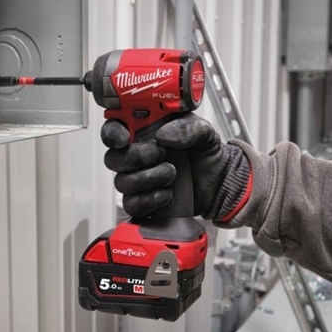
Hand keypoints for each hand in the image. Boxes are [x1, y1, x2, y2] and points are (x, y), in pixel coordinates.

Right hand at [101, 114, 251, 220]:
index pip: (113, 129)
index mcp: (143, 132)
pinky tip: (167, 194)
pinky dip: (151, 200)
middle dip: (136, 157)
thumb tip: (164, 134)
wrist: (220, 182)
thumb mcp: (203, 132)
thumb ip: (187, 127)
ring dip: (149, 178)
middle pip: (113, 159)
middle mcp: (136, 155)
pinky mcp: (144, 201)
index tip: (124, 138)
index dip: (112, 134)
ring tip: (172, 173)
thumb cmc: (205, 154)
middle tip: (160, 153)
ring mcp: (138, 179)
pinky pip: (132, 204)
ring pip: (122, 182)